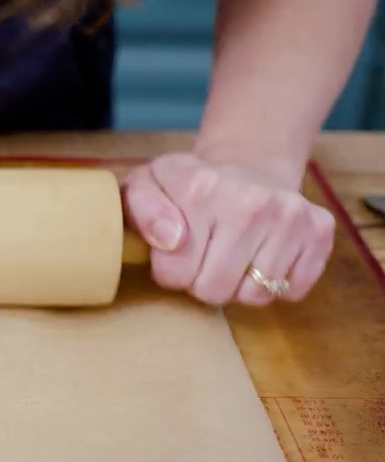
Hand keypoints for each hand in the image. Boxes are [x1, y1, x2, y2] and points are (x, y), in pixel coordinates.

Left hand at [121, 152, 334, 305]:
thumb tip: (171, 240)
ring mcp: (291, 215)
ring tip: (232, 255)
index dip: (170, 272)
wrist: (246, 165)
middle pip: (215, 291)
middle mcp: (252, 201)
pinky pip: (292, 291)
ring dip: (239, 286)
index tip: (174, 253)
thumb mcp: (146, 186)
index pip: (174, 274)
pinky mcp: (319, 230)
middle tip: (204, 257)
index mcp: (200, 189)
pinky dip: (275, 284)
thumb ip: (142, 211)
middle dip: (202, 283)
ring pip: (255, 296)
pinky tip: (262, 256)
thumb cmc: (187, 186)